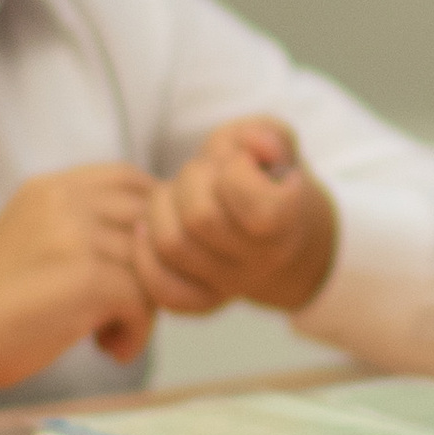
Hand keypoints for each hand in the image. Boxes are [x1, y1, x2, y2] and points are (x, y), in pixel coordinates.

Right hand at [0, 164, 156, 389]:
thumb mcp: (38, 238)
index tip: (145, 260)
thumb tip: (167, 240)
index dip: (153, 221)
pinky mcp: (85, 277)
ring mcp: (76, 236)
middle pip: (154, 227)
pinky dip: (135, 334)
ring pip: (153, 269)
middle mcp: (65, 201)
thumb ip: (89, 227)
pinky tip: (108, 349)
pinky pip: (142, 304)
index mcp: (52, 188)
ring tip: (108, 333)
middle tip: (126, 309)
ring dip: (142, 310)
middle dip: (154, 271)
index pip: (132, 181)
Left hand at [136, 117, 337, 316]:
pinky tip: (149, 226)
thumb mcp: (275, 147)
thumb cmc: (267, 182)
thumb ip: (267, 134)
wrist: (280, 236)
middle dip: (192, 179)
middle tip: (203, 171)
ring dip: (162, 206)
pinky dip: (144, 253)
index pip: (255, 205)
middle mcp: (262, 261)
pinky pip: (160, 286)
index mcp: (288, 224)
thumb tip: (255, 144)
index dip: (236, 169)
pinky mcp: (200, 300)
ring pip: (172, 245)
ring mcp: (230, 285)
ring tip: (177, 193)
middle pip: (201, 219)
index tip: (243, 160)